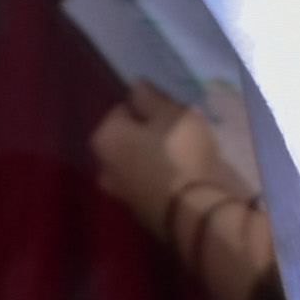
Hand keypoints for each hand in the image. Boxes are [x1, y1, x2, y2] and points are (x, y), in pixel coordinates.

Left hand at [88, 79, 247, 234]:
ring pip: (137, 166)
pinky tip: (187, 179)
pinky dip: (163, 181)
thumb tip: (135, 86)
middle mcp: (103, 166)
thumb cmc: (182, 154)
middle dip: (146, 137)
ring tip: (186, 158)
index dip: (147, 109)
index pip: (121, 110)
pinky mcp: (141, 214)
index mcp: (104, 138)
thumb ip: (151, 98)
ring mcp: (121, 194)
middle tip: (179, 135)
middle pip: (126, 142)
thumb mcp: (173, 114)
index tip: (171, 112)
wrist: (196, 213)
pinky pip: (151, 186)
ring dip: (154, 161)